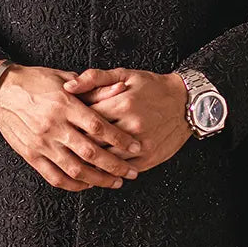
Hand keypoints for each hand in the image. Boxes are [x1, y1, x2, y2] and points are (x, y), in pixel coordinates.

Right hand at [0, 63, 142, 191]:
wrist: (0, 91)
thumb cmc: (35, 81)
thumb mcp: (65, 78)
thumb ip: (93, 87)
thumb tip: (121, 89)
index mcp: (65, 105)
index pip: (99, 126)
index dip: (120, 140)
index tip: (136, 148)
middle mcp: (54, 126)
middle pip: (91, 152)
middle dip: (115, 166)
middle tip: (131, 173)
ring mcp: (42, 143)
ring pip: (75, 169)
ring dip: (98, 179)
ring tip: (114, 183)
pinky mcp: (31, 155)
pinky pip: (55, 176)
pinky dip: (73, 184)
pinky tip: (87, 185)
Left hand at [61, 67, 192, 173]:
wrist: (186, 102)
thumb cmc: (152, 86)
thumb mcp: (124, 74)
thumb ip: (94, 78)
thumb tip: (67, 87)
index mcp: (123, 104)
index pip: (87, 119)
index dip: (71, 123)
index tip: (61, 126)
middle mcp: (132, 126)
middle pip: (94, 142)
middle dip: (76, 145)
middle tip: (61, 147)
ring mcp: (142, 144)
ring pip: (107, 160)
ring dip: (89, 164)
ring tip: (73, 163)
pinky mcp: (149, 158)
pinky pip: (122, 169)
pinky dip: (108, 172)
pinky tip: (96, 172)